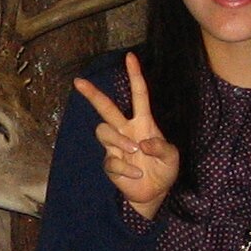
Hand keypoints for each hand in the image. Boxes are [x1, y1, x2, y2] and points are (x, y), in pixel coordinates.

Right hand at [72, 51, 179, 219]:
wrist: (154, 193)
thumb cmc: (163, 169)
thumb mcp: (172, 157)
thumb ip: (162, 147)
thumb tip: (143, 142)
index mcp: (143, 123)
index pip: (138, 94)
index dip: (134, 75)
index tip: (130, 57)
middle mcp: (126, 130)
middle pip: (106, 108)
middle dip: (92, 94)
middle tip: (78, 82)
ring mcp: (116, 146)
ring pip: (103, 131)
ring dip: (118, 140)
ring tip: (134, 152)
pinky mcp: (110, 163)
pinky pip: (111, 160)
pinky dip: (126, 167)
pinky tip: (136, 173)